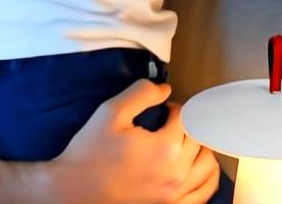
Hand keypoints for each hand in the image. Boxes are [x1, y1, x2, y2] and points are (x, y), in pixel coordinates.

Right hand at [45, 79, 220, 203]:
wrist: (73, 191)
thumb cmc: (89, 152)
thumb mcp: (110, 112)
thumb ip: (141, 93)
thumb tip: (165, 88)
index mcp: (165, 147)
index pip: (185, 117)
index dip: (174, 108)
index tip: (161, 110)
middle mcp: (177, 172)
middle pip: (199, 138)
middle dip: (186, 126)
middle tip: (168, 124)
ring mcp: (176, 194)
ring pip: (208, 164)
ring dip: (200, 148)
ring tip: (183, 143)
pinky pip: (205, 191)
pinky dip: (207, 177)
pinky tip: (195, 167)